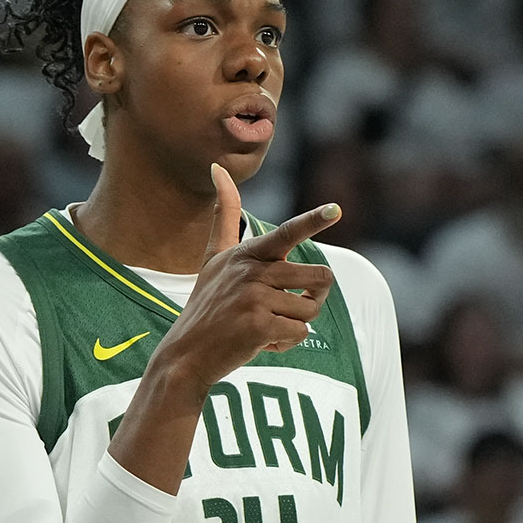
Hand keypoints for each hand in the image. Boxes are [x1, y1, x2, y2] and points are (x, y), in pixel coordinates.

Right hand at [151, 163, 340, 390]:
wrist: (186, 354)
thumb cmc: (206, 305)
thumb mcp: (213, 257)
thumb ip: (224, 216)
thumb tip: (217, 168)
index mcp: (246, 254)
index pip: (287, 234)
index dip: (314, 221)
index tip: (336, 209)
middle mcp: (250, 271)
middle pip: (320, 277)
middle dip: (312, 298)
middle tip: (285, 308)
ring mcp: (253, 297)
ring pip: (311, 309)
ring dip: (295, 324)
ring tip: (265, 325)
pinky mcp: (258, 325)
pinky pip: (299, 333)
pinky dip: (285, 343)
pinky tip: (259, 342)